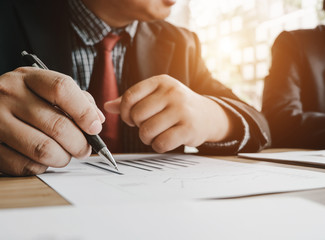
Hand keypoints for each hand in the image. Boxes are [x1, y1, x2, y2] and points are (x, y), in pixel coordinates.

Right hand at [0, 67, 103, 175]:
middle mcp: (9, 95)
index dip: (84, 112)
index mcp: (28, 78)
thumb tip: (97, 120)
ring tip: (65, 155)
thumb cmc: (24, 100)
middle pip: (58, 125)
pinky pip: (25, 165)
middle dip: (80, 144)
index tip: (94, 128)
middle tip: (84, 149)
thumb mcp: (46, 89)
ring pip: (43, 149)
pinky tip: (42, 159)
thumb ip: (77, 100)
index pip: (62, 89)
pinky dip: (41, 166)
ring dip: (63, 158)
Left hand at [104, 75, 232, 152]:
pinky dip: (158, 146)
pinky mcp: (189, 129)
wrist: (208, 115)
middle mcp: (172, 93)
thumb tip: (108, 106)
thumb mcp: (157, 96)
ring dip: (147, 138)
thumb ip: (133, 100)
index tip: (131, 118)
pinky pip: (161, 143)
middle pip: (137, 115)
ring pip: (147, 130)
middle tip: (146, 127)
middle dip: (137, 126)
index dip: (125, 112)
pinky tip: (164, 141)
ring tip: (155, 134)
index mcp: (162, 82)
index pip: (131, 96)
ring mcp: (182, 110)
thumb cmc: (177, 106)